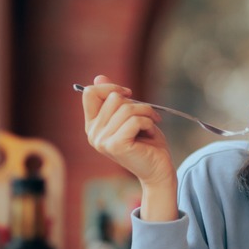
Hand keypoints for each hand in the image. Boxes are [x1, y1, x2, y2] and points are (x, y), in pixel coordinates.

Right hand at [81, 75, 177, 220]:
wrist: (159, 171)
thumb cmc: (148, 144)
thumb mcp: (131, 118)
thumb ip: (115, 100)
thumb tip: (99, 77)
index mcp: (93, 126)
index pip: (90, 93)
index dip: (111, 87)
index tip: (130, 94)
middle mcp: (93, 134)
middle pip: (113, 98)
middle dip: (137, 104)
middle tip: (149, 118)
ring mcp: (102, 141)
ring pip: (126, 108)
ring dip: (146, 113)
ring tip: (152, 126)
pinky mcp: (116, 145)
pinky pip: (134, 120)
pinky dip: (149, 123)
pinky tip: (150, 134)